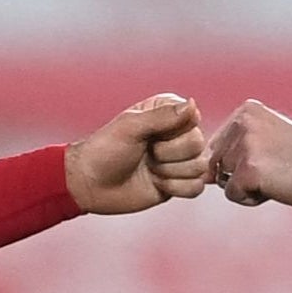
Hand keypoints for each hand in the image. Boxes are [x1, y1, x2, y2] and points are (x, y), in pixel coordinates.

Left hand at [66, 94, 208, 214]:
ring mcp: (179, 160)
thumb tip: (192, 104)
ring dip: (170, 173)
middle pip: (198, 144)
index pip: (193, 119)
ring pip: (200, 167)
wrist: (91, 184)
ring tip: (149, 170)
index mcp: (167, 113)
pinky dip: (176, 188)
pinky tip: (157, 184)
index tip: (150, 136)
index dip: (173, 132)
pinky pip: (197, 187)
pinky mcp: (179, 183)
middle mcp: (177, 134)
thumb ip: (162, 116)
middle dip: (169, 155)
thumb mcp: (130, 127)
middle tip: (147, 155)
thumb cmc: (104, 150)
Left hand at [207, 100, 291, 207]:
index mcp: (246, 110)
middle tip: (275, 169)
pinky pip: (233, 195)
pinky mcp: (248, 169)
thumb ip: (237, 145)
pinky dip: (251, 198)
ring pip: (223, 180)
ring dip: (246, 186)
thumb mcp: (268, 138)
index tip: (272, 158)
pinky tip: (275, 187)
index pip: (218, 146)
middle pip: (217, 163)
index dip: (241, 162)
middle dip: (240, 174)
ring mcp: (244, 145)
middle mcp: (242, 122)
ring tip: (275, 177)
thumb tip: (203, 171)